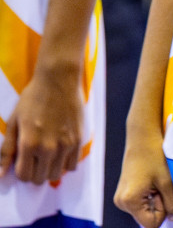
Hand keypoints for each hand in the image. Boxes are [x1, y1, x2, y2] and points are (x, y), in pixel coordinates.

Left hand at [2, 66, 83, 184]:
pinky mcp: (79, 139)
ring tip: (47, 156)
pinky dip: (65, 163)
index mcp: (29, 144)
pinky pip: (72, 165)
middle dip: (34, 173)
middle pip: (40, 179)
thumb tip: (0, 175)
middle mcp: (48, 148)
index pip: (24, 176)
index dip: (20, 172)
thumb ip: (7, 150)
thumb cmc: (32, 99)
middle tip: (34, 159)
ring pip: (56, 175)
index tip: (22, 162)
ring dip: (49, 169)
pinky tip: (60, 152)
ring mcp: (66, 145)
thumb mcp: (14, 122)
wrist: (59, 80)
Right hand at [113, 123, 172, 227]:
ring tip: (155, 182)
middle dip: (158, 205)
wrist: (142, 138)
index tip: (163, 194)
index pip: (150, 224)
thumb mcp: (167, 181)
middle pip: (146, 218)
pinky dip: (149, 196)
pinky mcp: (123, 194)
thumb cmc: (154, 157)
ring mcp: (121, 199)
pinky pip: (140, 204)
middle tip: (160, 186)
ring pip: (144, 211)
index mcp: (130, 201)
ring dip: (154, 200)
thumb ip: (172, 203)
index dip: (162, 212)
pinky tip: (150, 182)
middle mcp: (121, 203)